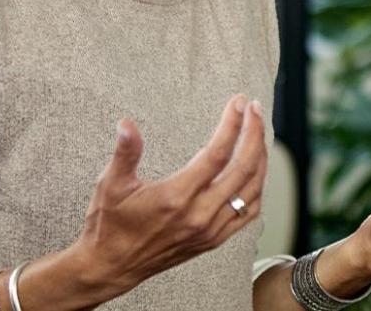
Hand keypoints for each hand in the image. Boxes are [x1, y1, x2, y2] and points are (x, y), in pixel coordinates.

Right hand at [62, 94, 269, 301]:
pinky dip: (257, 188)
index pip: (217, 154)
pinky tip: (256, 171)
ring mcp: (210, 230)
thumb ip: (125, 152)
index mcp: (176, 197)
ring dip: (260, 158)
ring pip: (252, 190)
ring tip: (258, 133)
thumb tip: (127, 124)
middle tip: (254, 109)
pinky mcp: (213, 240)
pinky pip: (247, 213)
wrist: (111, 266)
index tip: (237, 103)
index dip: (232, 125)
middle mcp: (199, 215)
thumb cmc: (109, 224)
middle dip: (253, 134)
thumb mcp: (111, 184)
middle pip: (243, 168)